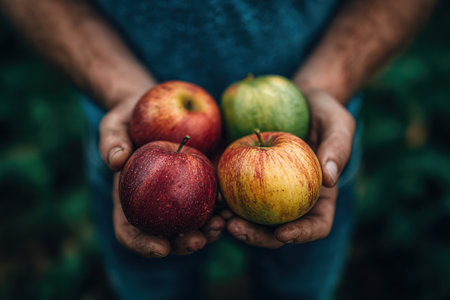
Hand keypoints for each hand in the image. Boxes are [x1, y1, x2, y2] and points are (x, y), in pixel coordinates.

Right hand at [99, 95, 224, 257]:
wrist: (160, 108)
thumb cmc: (131, 117)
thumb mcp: (116, 122)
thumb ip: (112, 139)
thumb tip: (115, 161)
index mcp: (130, 198)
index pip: (130, 231)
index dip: (142, 244)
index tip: (161, 248)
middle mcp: (155, 204)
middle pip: (166, 235)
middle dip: (183, 245)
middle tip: (198, 241)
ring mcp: (179, 196)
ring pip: (193, 225)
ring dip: (208, 232)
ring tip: (221, 225)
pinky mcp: (201, 183)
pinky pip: (212, 202)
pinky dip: (222, 208)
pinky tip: (232, 207)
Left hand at [225, 89, 354, 247]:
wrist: (299, 99)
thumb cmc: (325, 112)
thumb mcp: (338, 124)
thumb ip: (337, 149)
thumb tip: (329, 180)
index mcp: (320, 197)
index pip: (316, 225)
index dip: (300, 235)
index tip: (282, 233)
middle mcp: (293, 200)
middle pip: (277, 230)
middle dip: (256, 235)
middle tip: (235, 227)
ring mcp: (269, 191)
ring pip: (252, 218)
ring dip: (233, 222)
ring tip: (217, 217)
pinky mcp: (249, 177)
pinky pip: (235, 193)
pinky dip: (223, 198)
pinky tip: (211, 194)